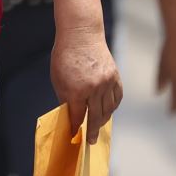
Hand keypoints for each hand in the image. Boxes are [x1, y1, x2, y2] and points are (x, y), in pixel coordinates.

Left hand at [51, 29, 122, 143]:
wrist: (81, 34)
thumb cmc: (65, 56)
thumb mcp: (58, 78)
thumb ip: (65, 98)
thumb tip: (71, 114)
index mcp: (77, 90)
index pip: (77, 116)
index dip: (76, 127)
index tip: (75, 135)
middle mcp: (94, 88)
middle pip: (95, 117)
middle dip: (91, 131)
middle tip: (90, 141)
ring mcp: (107, 83)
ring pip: (108, 109)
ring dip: (103, 120)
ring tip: (98, 126)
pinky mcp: (115, 77)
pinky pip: (117, 98)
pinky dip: (113, 106)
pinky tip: (107, 111)